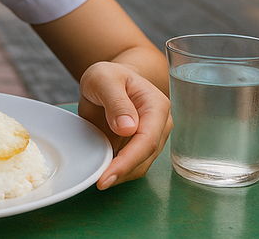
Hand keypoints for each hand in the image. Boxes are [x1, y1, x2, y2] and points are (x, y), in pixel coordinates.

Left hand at [78, 61, 171, 189]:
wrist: (108, 80)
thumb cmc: (108, 76)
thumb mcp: (104, 79)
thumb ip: (116, 101)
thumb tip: (129, 128)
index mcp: (156, 106)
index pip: (147, 139)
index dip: (129, 160)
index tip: (108, 175)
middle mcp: (159, 125)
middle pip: (145, 157)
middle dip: (123, 172)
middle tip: (99, 182)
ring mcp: (151, 138)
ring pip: (140, 165)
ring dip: (121, 175)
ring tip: (98, 179)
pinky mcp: (138, 147)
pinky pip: (131, 165)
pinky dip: (118, 171)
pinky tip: (102, 174)